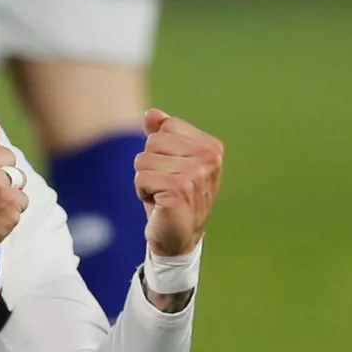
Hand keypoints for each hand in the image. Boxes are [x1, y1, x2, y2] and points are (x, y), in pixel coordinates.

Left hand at [134, 109, 223, 256]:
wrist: (178, 238)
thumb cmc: (172, 195)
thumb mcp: (168, 160)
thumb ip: (161, 134)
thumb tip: (152, 114)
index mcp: (211, 146)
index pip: (166, 125)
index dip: (159, 148)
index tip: (172, 169)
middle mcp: (209, 159)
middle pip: (152, 142)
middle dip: (150, 165)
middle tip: (165, 186)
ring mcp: (196, 175)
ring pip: (143, 160)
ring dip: (145, 180)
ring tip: (162, 195)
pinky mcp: (179, 191)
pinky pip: (141, 178)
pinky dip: (142, 192)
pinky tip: (159, 204)